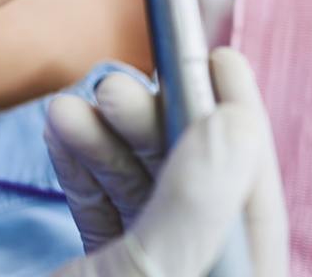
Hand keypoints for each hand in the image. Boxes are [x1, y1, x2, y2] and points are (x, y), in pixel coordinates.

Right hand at [45, 48, 288, 275]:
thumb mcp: (149, 272)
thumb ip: (193, 202)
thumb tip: (234, 120)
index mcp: (236, 276)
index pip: (252, 194)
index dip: (237, 119)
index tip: (218, 57)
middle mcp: (200, 268)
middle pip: (192, 182)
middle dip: (150, 126)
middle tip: (112, 88)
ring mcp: (153, 270)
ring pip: (140, 191)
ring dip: (101, 143)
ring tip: (65, 109)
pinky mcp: (105, 271)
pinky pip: (101, 211)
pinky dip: (81, 172)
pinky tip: (60, 134)